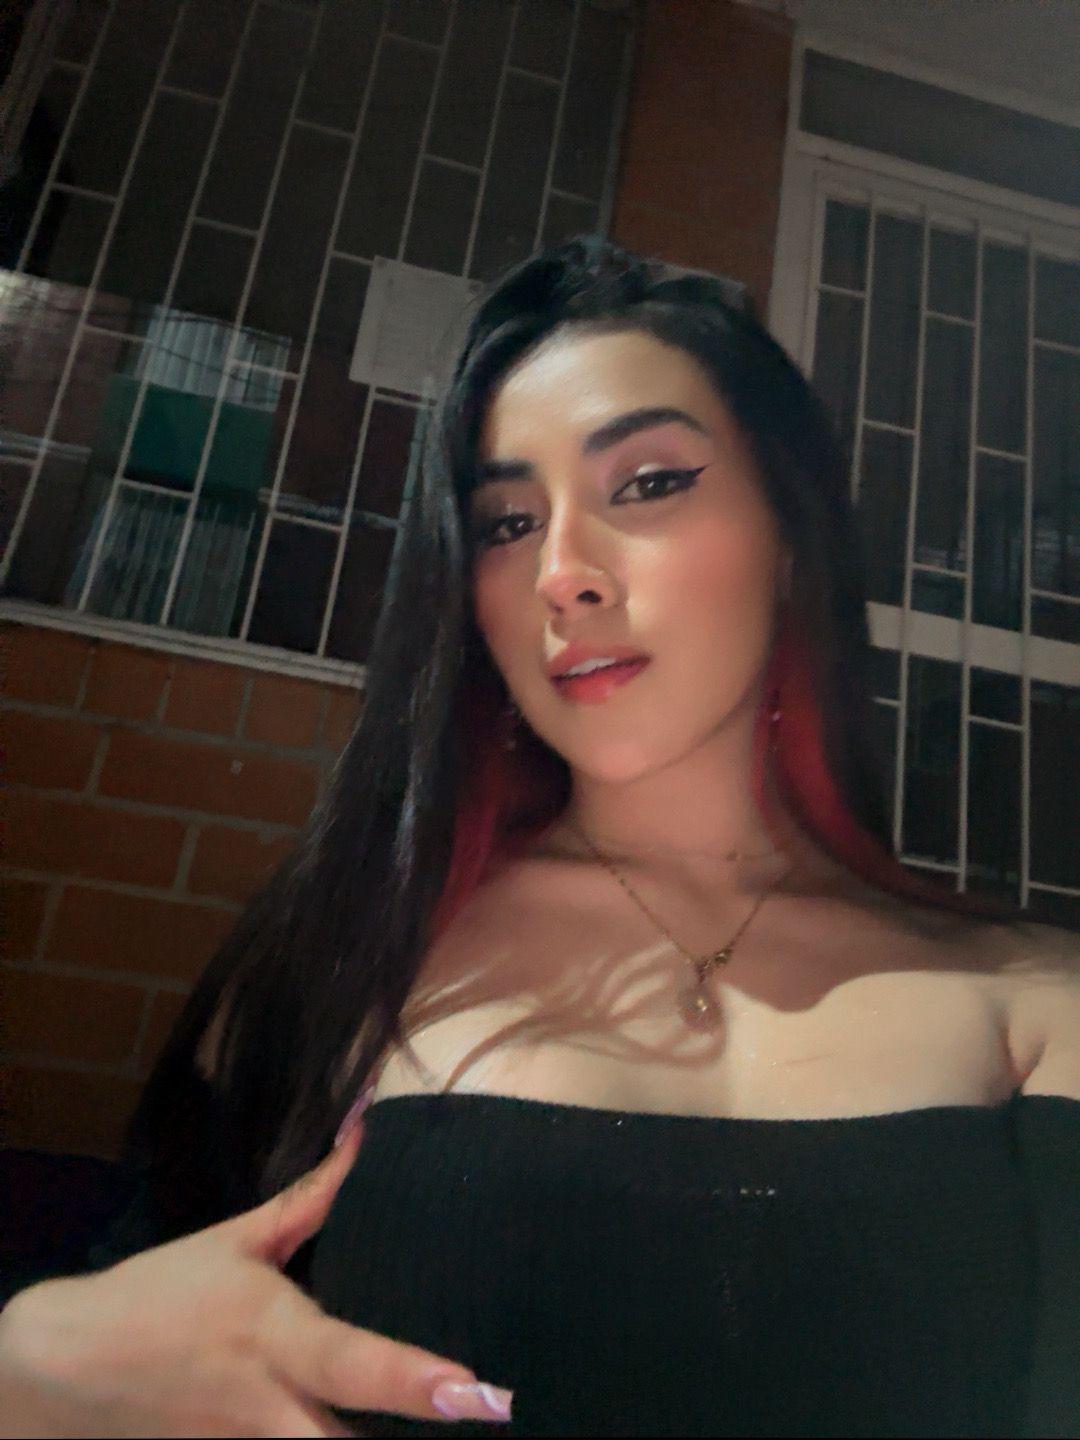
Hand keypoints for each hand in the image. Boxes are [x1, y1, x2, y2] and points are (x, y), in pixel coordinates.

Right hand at [0, 1118, 512, 1436]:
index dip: (415, 1381)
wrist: (67, 1367)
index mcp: (274, 1335)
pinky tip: (367, 1438)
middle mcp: (267, 1405)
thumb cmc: (161, 1292)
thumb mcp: (236, 1241)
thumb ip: (313, 1198)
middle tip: (488, 1419)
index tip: (476, 1391)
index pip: (352, 1363)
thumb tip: (367, 1127)